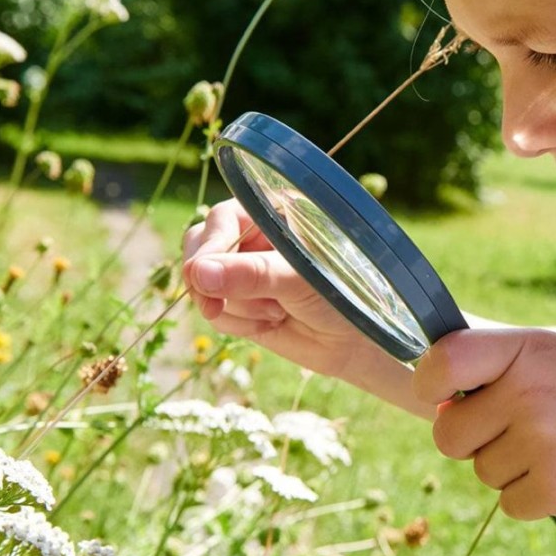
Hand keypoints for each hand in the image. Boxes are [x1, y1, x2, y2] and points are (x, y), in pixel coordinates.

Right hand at [182, 199, 405, 395]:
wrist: (356, 342)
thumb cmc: (343, 297)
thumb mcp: (302, 280)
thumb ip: (253, 274)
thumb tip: (199, 273)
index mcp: (274, 213)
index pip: (222, 218)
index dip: (209, 248)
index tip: (202, 277)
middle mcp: (254, 236)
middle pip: (200, 247)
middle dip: (212, 282)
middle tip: (217, 307)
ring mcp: (243, 270)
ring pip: (203, 284)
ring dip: (236, 308)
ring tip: (278, 312)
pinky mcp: (239, 302)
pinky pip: (215, 311)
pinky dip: (237, 324)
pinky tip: (270, 323)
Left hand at [414, 328, 555, 520]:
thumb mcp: (554, 357)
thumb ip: (497, 370)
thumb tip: (439, 406)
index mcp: (525, 349)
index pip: (444, 362)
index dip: (429, 383)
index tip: (440, 395)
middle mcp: (527, 391)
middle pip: (448, 435)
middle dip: (470, 441)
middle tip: (515, 432)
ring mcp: (541, 441)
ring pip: (481, 472)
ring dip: (509, 470)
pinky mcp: (554, 488)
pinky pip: (508, 504)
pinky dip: (532, 497)